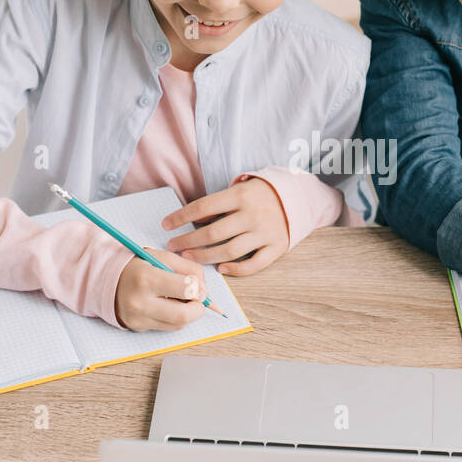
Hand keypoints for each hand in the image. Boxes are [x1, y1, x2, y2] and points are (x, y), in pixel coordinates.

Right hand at [114, 247, 207, 330]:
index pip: (186, 289)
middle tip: (197, 299)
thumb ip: (189, 269)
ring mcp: (138, 318)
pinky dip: (174, 318)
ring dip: (187, 313)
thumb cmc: (138, 267)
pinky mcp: (138, 328)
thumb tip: (204, 290)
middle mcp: (140, 301)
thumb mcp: (163, 257)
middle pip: (184, 315)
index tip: (196, 284)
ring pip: (178, 324)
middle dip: (198, 308)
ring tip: (179, 299)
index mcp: (146, 278)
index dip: (198, 288)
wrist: (106, 280)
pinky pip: (167, 328)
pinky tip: (168, 306)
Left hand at [161, 178, 289, 275]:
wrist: (296, 197)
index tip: (166, 225)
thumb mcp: (238, 191)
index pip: (203, 206)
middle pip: (213, 233)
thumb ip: (217, 205)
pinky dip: (235, 270)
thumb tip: (192, 220)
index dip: (181, 217)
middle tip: (173, 247)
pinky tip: (220, 269)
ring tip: (189, 258)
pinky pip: (253, 264)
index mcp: (240, 196)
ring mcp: (265, 232)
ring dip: (205, 257)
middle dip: (188, 241)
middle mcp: (253, 214)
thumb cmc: (259, 195)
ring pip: (230, 251)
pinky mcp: (276, 247)